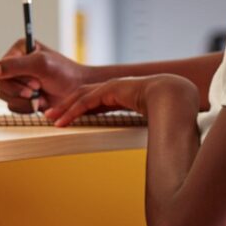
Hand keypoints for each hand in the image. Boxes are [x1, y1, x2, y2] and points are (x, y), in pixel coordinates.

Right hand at [0, 39, 89, 112]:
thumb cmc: (64, 73)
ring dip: (24, 101)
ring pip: (5, 97)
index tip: (34, 83)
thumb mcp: (40, 64)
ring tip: (42, 97)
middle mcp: (15, 65)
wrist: (78, 91)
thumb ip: (15, 66)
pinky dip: (27, 108)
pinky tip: (41, 103)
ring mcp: (18, 82)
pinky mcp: (22, 97)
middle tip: (39, 90)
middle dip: (20, 91)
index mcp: (18, 50)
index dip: (13, 80)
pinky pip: (13, 107)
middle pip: (0, 84)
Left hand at [45, 75, 196, 126]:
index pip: (94, 99)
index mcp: (121, 94)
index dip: (79, 107)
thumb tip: (149, 139)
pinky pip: (86, 101)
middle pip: (82, 95)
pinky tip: (62, 120)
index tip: (68, 116)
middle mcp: (114, 87)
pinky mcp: (109, 89)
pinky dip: (72, 111)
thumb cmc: (167, 108)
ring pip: (80, 96)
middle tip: (50, 115)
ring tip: (50, 119)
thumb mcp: (149, 117)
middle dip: (65, 105)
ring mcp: (111, 86)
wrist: (175, 95)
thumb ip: (142, 123)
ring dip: (63, 108)